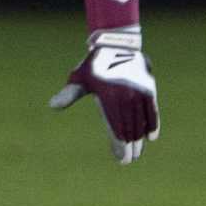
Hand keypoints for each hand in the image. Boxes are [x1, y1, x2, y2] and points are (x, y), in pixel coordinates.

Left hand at [49, 26, 159, 162]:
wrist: (117, 44)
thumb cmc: (94, 64)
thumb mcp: (80, 78)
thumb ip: (69, 94)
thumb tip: (53, 106)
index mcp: (108, 98)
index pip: (116, 129)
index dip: (119, 146)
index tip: (121, 158)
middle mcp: (126, 98)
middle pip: (130, 129)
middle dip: (130, 147)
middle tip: (129, 160)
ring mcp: (139, 94)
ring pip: (141, 123)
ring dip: (140, 139)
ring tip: (138, 152)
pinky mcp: (149, 89)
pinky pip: (152, 111)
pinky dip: (152, 125)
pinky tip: (151, 137)